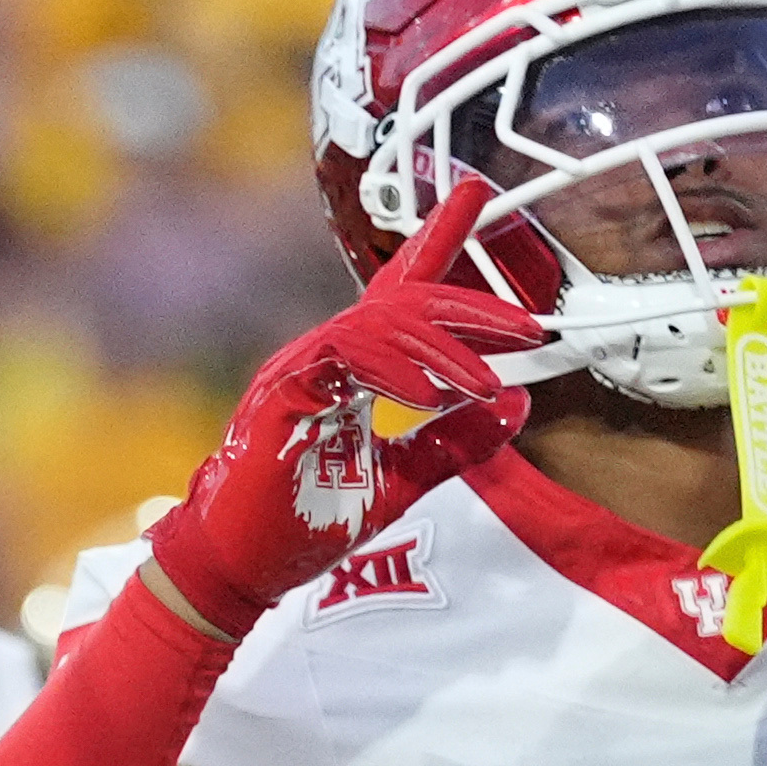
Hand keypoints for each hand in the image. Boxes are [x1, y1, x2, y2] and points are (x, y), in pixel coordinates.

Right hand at [141, 179, 537, 636]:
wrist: (236, 568)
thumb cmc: (301, 525)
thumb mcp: (399, 481)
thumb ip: (452, 444)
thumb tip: (516, 404)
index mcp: (349, 368)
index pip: (397, 294)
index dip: (437, 241)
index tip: (474, 197)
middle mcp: (323, 356)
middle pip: (401, 300)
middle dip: (471, 307)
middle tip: (530, 327)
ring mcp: (300, 370)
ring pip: (378, 324)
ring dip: (443, 351)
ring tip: (486, 382)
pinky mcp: (283, 395)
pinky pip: (344, 359)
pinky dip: (394, 374)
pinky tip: (431, 396)